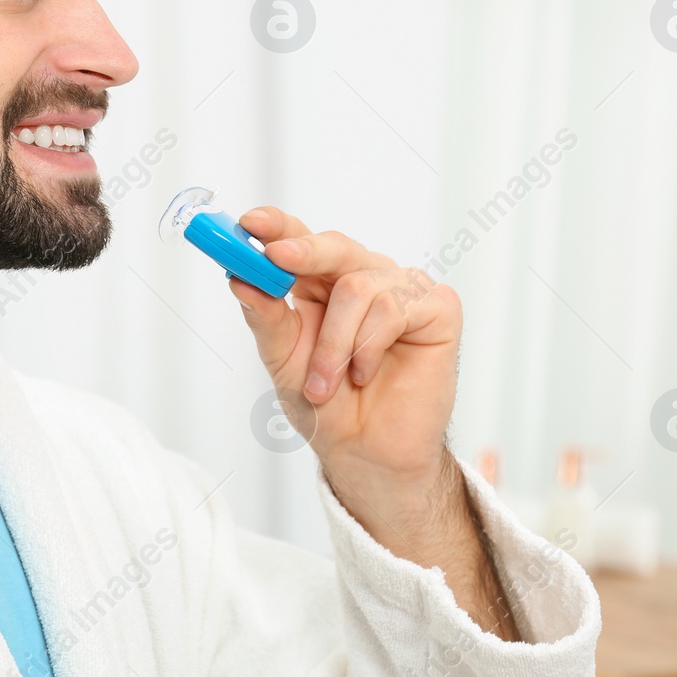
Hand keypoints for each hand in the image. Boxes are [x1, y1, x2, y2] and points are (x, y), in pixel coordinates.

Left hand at [228, 206, 461, 518]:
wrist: (366, 453)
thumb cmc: (327, 405)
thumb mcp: (283, 360)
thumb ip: (265, 317)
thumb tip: (240, 277)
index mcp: (320, 284)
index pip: (298, 240)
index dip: (275, 227)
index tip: (249, 222)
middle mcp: (362, 278)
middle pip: (333, 247)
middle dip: (301, 252)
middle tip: (274, 259)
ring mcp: (402, 290)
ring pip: (357, 286)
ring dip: (334, 343)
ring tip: (325, 385)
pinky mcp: (436, 308)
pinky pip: (394, 308)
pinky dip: (369, 347)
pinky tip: (366, 374)